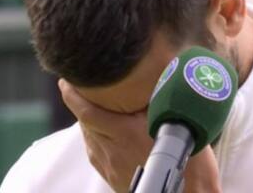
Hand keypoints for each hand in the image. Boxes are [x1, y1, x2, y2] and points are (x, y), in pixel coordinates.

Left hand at [59, 79, 221, 191]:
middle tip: (78, 84)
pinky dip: (95, 136)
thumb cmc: (187, 162)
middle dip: (79, 102)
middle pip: (85, 122)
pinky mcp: (112, 177)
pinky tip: (104, 131)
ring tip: (92, 104)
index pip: (87, 111)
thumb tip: (152, 75)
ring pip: (89, 137)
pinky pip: (96, 151)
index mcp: (125, 132)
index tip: (66, 80)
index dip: (73, 95)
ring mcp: (110, 165)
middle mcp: (112, 149)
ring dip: (88, 120)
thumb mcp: (176, 124)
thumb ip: (160, 99)